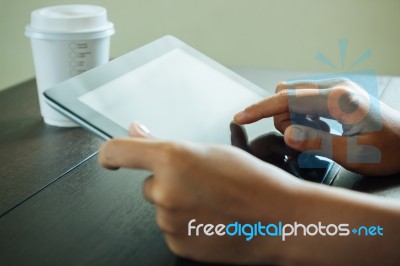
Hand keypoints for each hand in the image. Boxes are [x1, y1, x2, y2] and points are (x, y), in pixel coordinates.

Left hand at [99, 123, 300, 263]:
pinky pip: (172, 229)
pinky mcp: (178, 244)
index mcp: (172, 159)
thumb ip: (165, 143)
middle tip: (202, 184)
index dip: (110, 154)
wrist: (280, 219)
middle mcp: (164, 191)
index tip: (110, 159)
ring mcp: (169, 222)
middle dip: (170, 182)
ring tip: (213, 203)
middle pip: (150, 184)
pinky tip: (212, 219)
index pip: (117, 152)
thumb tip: (136, 131)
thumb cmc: (254, 181)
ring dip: (179, 204)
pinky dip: (187, 224)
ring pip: (162, 207)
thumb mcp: (210, 151)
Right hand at [234, 78, 399, 175]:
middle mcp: (336, 87)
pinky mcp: (336, 95)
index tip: (240, 117)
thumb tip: (286, 134)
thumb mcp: (353, 154)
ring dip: (294, 118)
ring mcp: (336, 89)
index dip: (261, 109)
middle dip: (284, 119)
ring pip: (295, 98)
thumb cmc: (390, 151)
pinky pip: (306, 101)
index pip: (288, 99)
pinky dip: (304, 117)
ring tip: (317, 135)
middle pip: (288, 96)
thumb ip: (317, 142)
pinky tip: (322, 129)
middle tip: (302, 140)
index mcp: (339, 99)